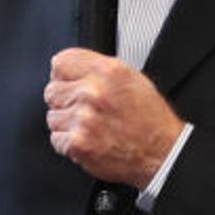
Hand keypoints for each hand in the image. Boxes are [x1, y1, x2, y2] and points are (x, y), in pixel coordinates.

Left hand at [44, 48, 184, 187]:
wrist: (162, 152)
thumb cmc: (150, 119)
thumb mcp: (131, 79)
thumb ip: (98, 71)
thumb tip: (72, 70)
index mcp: (107, 71)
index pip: (61, 62)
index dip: (62, 75)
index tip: (67, 83)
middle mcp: (94, 92)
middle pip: (52, 91)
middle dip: (65, 101)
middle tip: (83, 110)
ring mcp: (83, 119)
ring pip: (52, 117)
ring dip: (67, 124)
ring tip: (90, 127)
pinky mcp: (78, 143)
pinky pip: (57, 139)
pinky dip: (69, 144)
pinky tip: (89, 140)